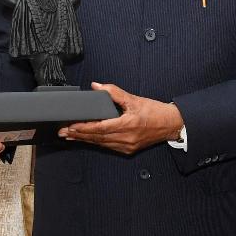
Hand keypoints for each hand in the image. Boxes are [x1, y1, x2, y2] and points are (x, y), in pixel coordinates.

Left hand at [58, 82, 181, 154]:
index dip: (83, 128)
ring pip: (101, 143)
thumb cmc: (155, 112)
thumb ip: (114, 92)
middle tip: (63, 131)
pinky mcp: (128, 149)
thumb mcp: (135, 99)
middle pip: (97, 138)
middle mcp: (126, 138)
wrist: (171, 124)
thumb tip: (97, 86)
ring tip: (70, 136)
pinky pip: (108, 146)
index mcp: (127, 125)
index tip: (71, 125)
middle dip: (79, 135)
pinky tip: (87, 139)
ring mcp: (127, 146)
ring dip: (85, 140)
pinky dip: (96, 142)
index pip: (99, 128)